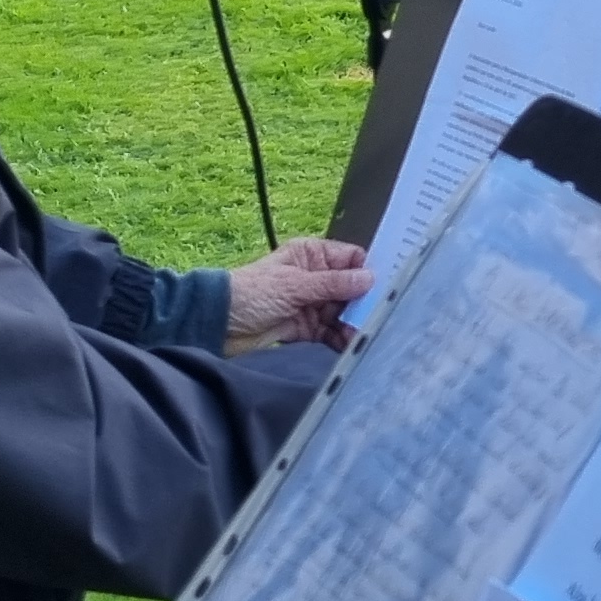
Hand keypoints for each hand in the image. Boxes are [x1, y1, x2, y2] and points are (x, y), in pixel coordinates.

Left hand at [226, 237, 372, 355]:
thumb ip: (333, 284)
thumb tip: (369, 278)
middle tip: (376, 317)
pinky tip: (349, 345)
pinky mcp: (305, 328)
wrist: (216, 324)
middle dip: (363, 304)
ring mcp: (311, 303)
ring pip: (343, 312)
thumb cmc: (249, 293)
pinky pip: (331, 332)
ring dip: (353, 324)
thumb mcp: (294, 285)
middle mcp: (315, 277)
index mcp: (311, 255)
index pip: (351, 259)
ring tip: (362, 335)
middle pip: (352, 289)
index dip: (368, 272)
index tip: (385, 287)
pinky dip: (340, 338)